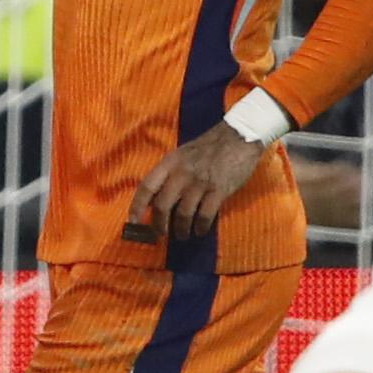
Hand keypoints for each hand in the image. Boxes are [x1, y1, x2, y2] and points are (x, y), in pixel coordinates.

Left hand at [126, 122, 271, 241]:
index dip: (137, 207)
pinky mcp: (219, 191)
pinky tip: (200, 231)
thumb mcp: (181, 155)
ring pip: (182, 214)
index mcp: (169, 163)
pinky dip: (200, 227)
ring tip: (182, 235)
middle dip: (158, 225)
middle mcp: (181, 174)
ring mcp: (200, 183)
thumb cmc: (208, 147)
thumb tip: (153, 199)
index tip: (133, 222)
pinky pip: (205, 215)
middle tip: (160, 235)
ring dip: (180, 229)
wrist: (239, 137)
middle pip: (162, 206)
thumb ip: (168, 174)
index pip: (146, 187)